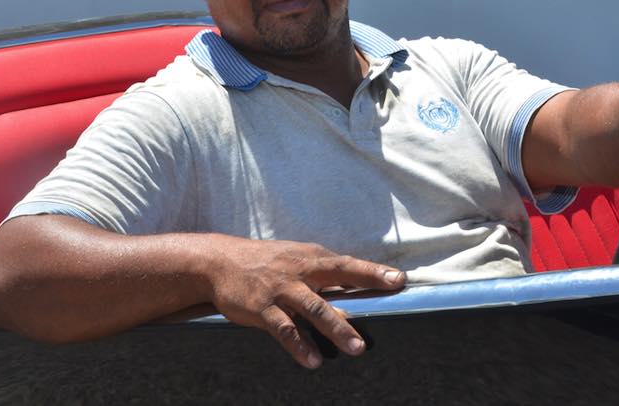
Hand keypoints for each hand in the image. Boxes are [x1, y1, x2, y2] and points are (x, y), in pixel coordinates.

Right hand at [206, 238, 404, 368]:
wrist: (220, 261)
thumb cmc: (266, 262)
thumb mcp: (296, 259)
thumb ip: (323, 275)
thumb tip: (355, 291)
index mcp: (311, 258)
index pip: (348, 264)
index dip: (373, 272)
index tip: (398, 280)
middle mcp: (299, 271)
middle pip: (336, 281)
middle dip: (364, 294)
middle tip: (387, 311)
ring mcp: (281, 289)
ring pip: (313, 308)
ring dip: (336, 328)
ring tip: (355, 349)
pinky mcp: (262, 308)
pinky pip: (284, 328)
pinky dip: (299, 345)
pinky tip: (312, 360)